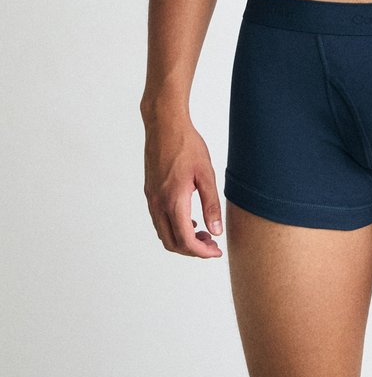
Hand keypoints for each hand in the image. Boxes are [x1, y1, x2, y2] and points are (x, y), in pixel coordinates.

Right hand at [142, 116, 223, 257]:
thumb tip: (216, 230)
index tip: (216, 251)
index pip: (185, 240)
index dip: (201, 251)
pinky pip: (159, 220)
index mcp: (173, 201)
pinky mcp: (150, 192)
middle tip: (211, 245)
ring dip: (182, 239)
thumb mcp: (206, 174)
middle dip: (192, 250)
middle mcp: (158, 204)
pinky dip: (174, 227)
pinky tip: (189, 219)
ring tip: (203, 233)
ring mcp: (151, 198)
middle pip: (172, 243)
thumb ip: (211, 204)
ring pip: (164, 233)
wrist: (164, 125)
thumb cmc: (187, 145)